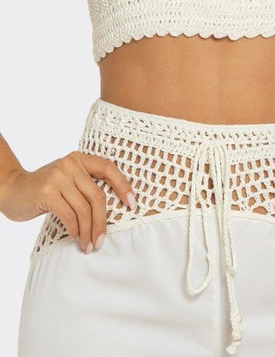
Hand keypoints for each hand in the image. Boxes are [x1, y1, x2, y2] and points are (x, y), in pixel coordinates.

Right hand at [0, 152, 136, 252]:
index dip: (123, 185)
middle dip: (102, 222)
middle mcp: (70, 164)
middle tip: (102, 240)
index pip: (108, 168)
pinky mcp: (47, 192)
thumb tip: (113, 210)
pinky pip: (69, 215)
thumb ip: (85, 186)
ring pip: (84, 209)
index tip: (132, 204)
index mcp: (79, 159)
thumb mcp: (67, 180)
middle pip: (97, 196)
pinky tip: (76, 237)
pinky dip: (75, 229)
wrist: (11, 189)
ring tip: (89, 245)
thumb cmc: (44, 190)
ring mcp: (58, 176)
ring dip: (88, 231)